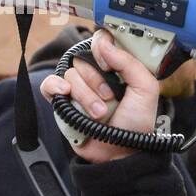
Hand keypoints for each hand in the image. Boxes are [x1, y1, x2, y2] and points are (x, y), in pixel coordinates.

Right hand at [38, 29, 159, 163]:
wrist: (120, 153)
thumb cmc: (136, 124)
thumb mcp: (145, 89)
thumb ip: (129, 62)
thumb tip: (103, 42)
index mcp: (116, 68)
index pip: (101, 44)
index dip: (102, 52)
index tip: (109, 67)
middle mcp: (96, 76)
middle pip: (83, 61)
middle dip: (96, 83)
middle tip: (109, 99)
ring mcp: (78, 89)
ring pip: (70, 76)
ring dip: (85, 97)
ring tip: (98, 114)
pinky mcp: (63, 102)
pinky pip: (49, 85)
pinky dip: (54, 87)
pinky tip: (64, 94)